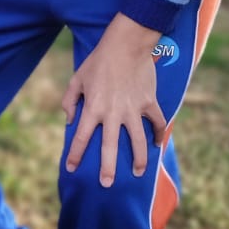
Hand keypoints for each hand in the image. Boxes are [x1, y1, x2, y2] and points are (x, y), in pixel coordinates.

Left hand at [62, 14, 167, 186]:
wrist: (127, 44)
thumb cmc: (98, 61)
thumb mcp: (77, 78)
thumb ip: (69, 101)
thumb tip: (68, 121)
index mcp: (93, 108)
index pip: (80, 138)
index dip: (75, 155)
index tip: (71, 168)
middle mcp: (113, 113)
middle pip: (109, 147)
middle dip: (107, 169)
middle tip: (106, 184)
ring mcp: (133, 109)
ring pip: (138, 141)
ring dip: (138, 159)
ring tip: (137, 172)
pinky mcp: (149, 103)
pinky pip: (157, 123)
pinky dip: (159, 134)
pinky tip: (158, 145)